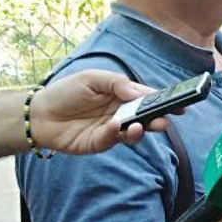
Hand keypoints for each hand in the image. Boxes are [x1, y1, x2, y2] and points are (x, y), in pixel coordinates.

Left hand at [31, 71, 181, 154]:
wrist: (39, 113)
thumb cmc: (66, 92)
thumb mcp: (93, 78)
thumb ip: (118, 84)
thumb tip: (142, 93)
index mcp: (123, 95)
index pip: (149, 98)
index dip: (166, 101)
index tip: (182, 103)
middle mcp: (122, 113)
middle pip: (147, 118)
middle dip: (159, 119)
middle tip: (166, 120)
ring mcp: (112, 129)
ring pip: (135, 133)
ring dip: (141, 130)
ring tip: (141, 126)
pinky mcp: (100, 143)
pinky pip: (114, 140)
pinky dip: (117, 134)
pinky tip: (115, 126)